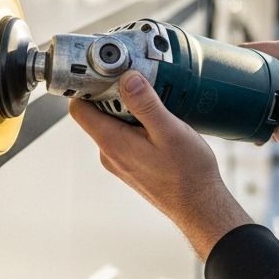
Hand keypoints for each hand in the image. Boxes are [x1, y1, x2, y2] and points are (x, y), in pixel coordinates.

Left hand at [69, 71, 252, 260]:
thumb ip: (145, 104)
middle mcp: (109, 154)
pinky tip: (160, 123)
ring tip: (155, 103)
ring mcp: (119, 162)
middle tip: (140, 82)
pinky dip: (137, 125)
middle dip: (114, 94)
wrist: (199, 207)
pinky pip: (125, 138)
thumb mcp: (169, 131)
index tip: (104, 72)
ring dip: (129, 110)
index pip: (79, 109)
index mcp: (112, 143)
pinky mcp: (131, 166)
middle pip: (96, 113)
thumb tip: (126, 78)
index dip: (86, 86)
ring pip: (113, 125)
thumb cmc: (188, 174)